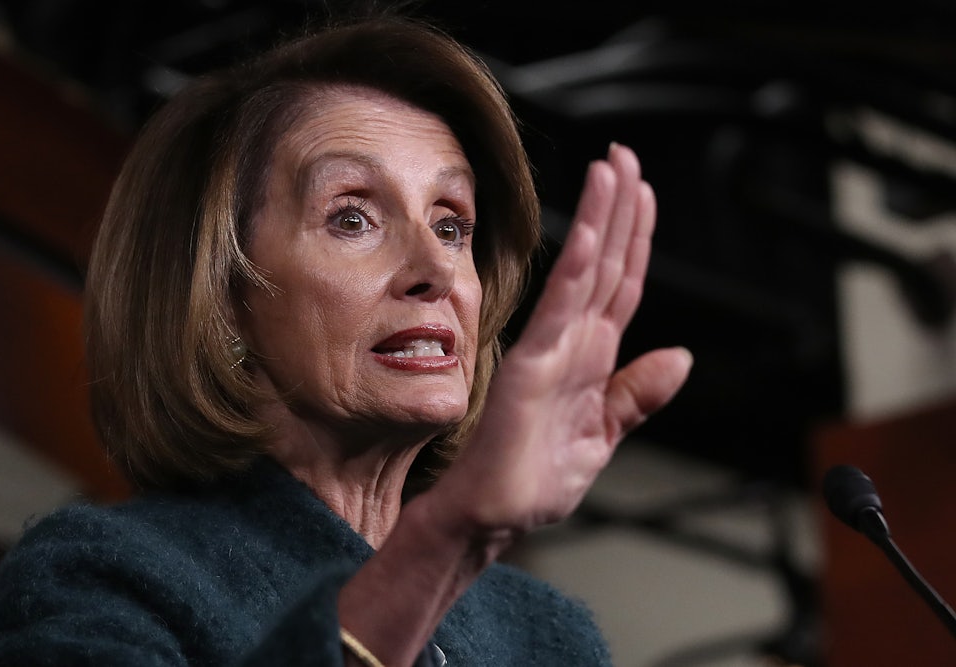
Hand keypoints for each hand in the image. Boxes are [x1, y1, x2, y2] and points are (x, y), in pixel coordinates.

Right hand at [433, 143, 691, 534]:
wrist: (494, 515)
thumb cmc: (536, 478)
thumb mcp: (603, 434)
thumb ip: (638, 394)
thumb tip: (680, 357)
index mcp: (592, 356)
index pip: (621, 284)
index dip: (635, 236)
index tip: (644, 189)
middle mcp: (573, 343)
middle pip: (606, 264)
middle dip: (619, 207)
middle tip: (624, 154)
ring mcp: (552, 351)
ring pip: (584, 274)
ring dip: (600, 221)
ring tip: (609, 169)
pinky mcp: (532, 368)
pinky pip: (560, 313)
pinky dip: (575, 273)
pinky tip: (590, 236)